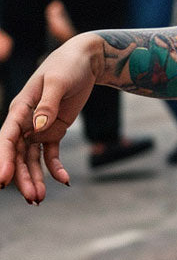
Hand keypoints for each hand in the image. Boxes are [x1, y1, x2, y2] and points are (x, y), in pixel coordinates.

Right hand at [0, 33, 104, 202]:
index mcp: (20, 108)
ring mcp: (39, 128)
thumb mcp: (58, 82)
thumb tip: (37, 127)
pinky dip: (55, 168)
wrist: (86, 61)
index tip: (3, 181)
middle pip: (18, 154)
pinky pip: (51, 154)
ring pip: (32, 159)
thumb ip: (47, 104)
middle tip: (33, 198)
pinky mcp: (54, 131)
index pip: (7, 138)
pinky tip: (64, 180)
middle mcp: (26, 121)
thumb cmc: (68, 66)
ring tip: (40, 199)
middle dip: (22, 177)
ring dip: (35, 178)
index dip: (4, 159)